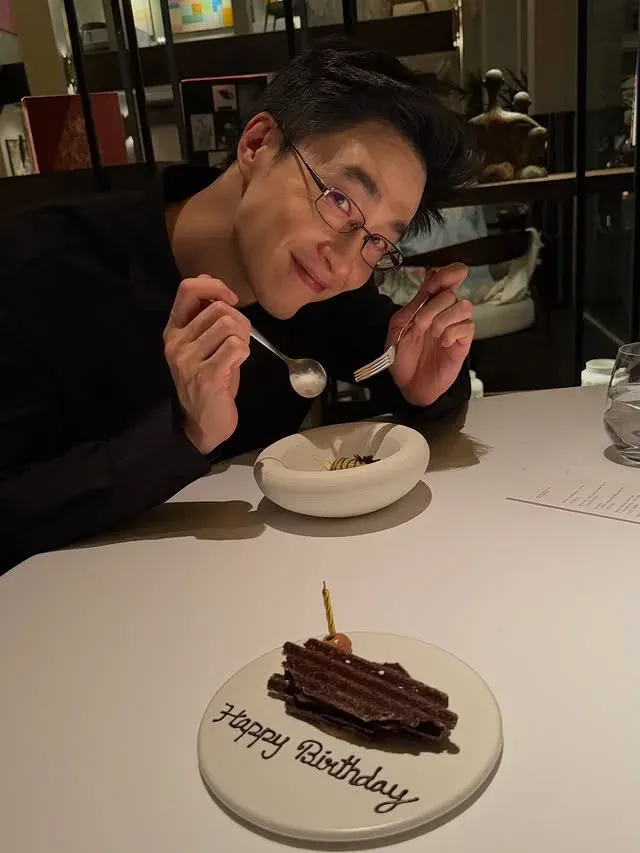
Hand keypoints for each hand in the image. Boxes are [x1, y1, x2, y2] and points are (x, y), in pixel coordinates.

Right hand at [163, 275, 249, 454]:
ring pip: (228, 325)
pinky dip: (244, 352)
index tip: (231, 300)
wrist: (204, 422)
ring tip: (236, 354)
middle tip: (239, 341)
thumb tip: (212, 284)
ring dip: (243, 337)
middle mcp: (176, 342)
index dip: (215, 286)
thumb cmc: (209, 380)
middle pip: (218, 309)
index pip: (188, 289)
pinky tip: (236, 364)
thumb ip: (205, 317)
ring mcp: (188, 360)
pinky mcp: (206, 376)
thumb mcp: (203, 344)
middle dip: (239, 321)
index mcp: (174, 330)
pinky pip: (236, 346)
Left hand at [388, 264, 473, 405]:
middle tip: (420, 326)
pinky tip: (443, 343)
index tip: (439, 282)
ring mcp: (455, 327)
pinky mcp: (463, 342)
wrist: (408, 384)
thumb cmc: (402, 356)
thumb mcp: (400, 325)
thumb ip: (416, 301)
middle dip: (432, 308)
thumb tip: (432, 273)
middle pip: (451, 293)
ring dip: (444, 319)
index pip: (448, 278)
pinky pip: (467, 327)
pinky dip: (452, 333)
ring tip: (433, 334)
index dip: (448, 274)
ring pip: (464, 306)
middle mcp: (445, 312)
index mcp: (428, 304)